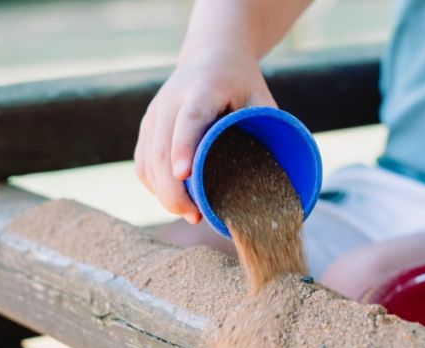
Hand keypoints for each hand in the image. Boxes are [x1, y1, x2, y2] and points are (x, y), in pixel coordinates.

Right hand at [134, 48, 276, 223]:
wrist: (210, 55)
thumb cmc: (241, 82)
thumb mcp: (261, 97)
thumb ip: (269, 130)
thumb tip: (282, 180)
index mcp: (201, 89)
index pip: (188, 120)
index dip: (184, 147)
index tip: (184, 175)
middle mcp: (170, 101)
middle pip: (161, 150)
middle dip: (173, 190)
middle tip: (194, 216)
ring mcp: (154, 114)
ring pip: (148, 161)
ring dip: (163, 193)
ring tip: (188, 213)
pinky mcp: (147, 127)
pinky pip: (143, 163)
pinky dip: (154, 186)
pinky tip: (171, 200)